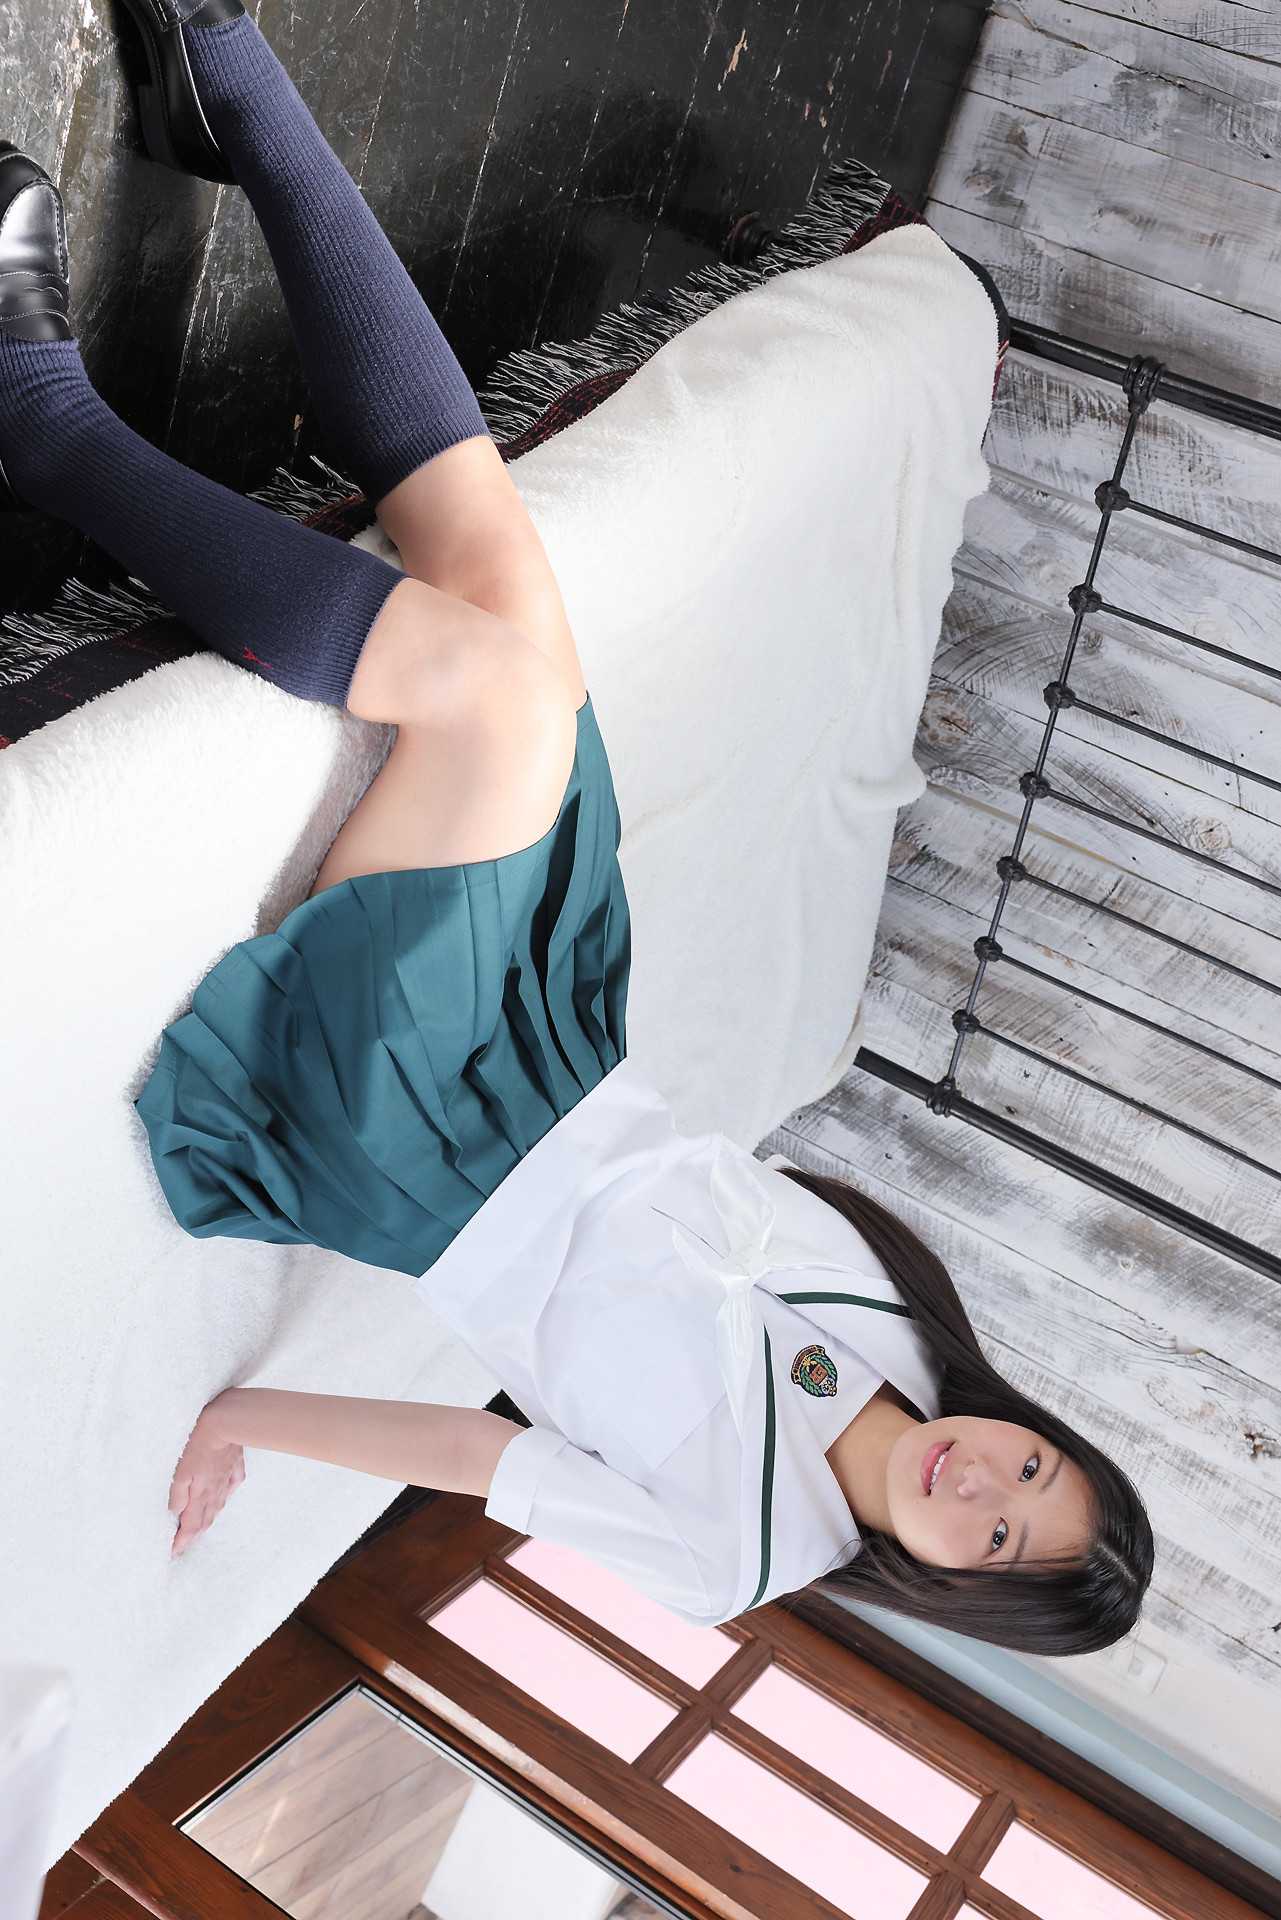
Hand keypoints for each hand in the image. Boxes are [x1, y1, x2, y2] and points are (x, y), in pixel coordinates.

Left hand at [168, 1396, 245, 1557]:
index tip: (173, 1552)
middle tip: (183, 1543)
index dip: (181, 1542)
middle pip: (204, 1520)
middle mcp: (215, 1492)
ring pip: (217, 1506)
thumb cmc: (198, 1443)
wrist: (227, 1422)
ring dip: (207, 1519)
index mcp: (200, 1495)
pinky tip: (222, 1496)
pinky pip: (230, 1487)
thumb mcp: (180, 1470)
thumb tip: (175, 1514)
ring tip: (198, 1526)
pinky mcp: (235, 1466)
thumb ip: (177, 1495)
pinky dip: (224, 1496)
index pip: (190, 1526)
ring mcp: (226, 1479)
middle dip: (193, 1534)